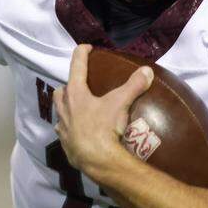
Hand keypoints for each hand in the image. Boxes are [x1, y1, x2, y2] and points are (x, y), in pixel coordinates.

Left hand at [54, 45, 152, 177]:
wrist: (96, 160)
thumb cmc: (104, 128)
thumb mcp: (120, 104)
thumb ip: (134, 86)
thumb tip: (147, 71)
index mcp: (75, 94)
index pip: (76, 66)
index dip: (81, 53)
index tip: (86, 47)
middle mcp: (64, 108)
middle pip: (61, 91)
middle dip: (68, 86)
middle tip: (80, 86)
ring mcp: (62, 127)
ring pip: (60, 112)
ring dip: (67, 108)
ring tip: (80, 109)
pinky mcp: (65, 143)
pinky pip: (64, 132)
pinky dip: (70, 129)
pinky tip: (80, 131)